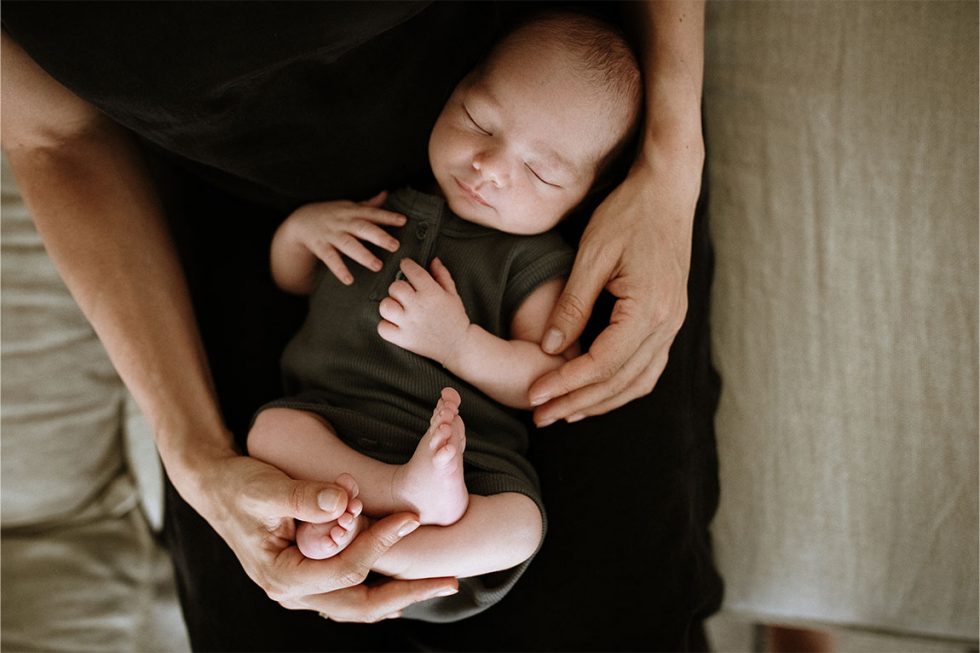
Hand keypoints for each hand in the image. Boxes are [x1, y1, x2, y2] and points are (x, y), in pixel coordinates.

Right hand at [198, 452, 457, 621]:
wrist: (217, 488)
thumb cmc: (240, 485)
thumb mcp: (267, 486)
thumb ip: (303, 496)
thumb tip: (342, 500)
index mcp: (283, 575)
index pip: (347, 569)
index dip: (381, 542)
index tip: (411, 517)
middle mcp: (292, 591)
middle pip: (359, 605)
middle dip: (407, 593)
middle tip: (450, 581)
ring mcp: (300, 590)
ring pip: (357, 607)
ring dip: (398, 596)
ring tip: (437, 585)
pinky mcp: (308, 579)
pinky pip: (348, 596)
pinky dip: (378, 591)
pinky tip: (403, 588)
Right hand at [283, 191, 405, 284]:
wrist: (300, 221)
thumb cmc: (331, 214)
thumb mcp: (348, 207)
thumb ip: (368, 205)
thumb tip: (386, 194)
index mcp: (351, 212)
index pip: (372, 213)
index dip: (387, 216)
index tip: (403, 221)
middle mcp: (342, 222)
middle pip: (362, 228)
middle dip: (379, 236)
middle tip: (395, 246)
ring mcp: (331, 235)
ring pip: (348, 244)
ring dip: (363, 255)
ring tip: (377, 266)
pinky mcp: (320, 247)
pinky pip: (330, 259)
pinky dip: (339, 269)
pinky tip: (349, 280)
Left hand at [377, 257, 469, 366]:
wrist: (458, 346)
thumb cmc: (455, 318)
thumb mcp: (452, 294)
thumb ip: (442, 275)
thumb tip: (433, 260)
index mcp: (431, 293)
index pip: (412, 271)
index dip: (406, 265)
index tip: (406, 266)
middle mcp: (418, 307)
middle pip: (395, 287)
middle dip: (398, 287)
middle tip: (405, 293)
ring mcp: (408, 324)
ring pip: (385, 306)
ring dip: (390, 305)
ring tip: (399, 308)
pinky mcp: (403, 339)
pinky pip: (382, 327)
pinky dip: (386, 325)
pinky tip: (396, 323)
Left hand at [528, 159, 698, 425]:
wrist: (668, 189)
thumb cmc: (628, 213)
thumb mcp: (593, 254)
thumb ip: (572, 305)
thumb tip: (550, 349)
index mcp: (648, 309)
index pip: (602, 364)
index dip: (566, 384)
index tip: (534, 396)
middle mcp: (667, 323)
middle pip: (620, 382)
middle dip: (577, 402)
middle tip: (540, 416)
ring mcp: (673, 323)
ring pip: (638, 381)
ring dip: (600, 401)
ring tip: (564, 412)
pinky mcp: (670, 318)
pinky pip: (648, 366)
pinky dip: (621, 385)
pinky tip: (595, 390)